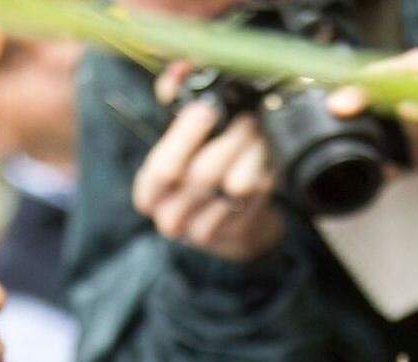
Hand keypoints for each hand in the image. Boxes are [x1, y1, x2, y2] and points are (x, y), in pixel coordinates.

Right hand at [131, 63, 283, 261]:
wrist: (228, 224)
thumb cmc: (198, 170)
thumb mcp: (179, 139)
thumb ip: (174, 101)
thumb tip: (180, 69)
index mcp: (150, 193)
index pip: (161, 169)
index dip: (186, 134)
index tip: (208, 107)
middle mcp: (172, 218)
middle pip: (203, 175)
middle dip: (230, 138)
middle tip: (246, 116)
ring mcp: (205, 232)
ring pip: (236, 186)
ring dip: (253, 152)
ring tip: (259, 132)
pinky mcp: (237, 235)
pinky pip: (258, 197)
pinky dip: (266, 171)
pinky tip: (267, 158)